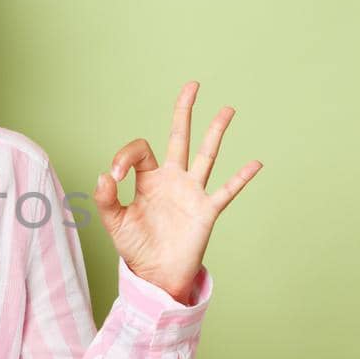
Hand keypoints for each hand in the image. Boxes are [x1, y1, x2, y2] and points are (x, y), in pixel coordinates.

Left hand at [93, 81, 260, 303]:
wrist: (156, 274)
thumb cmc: (135, 246)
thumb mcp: (114, 223)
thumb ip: (106, 199)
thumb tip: (104, 174)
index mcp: (148, 178)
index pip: (140, 150)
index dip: (124, 156)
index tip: (114, 176)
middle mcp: (172, 179)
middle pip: (179, 137)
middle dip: (184, 111)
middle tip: (192, 85)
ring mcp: (191, 192)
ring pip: (206, 155)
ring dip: (216, 132)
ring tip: (227, 109)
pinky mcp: (206, 211)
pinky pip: (226, 191)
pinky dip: (240, 178)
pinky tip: (255, 163)